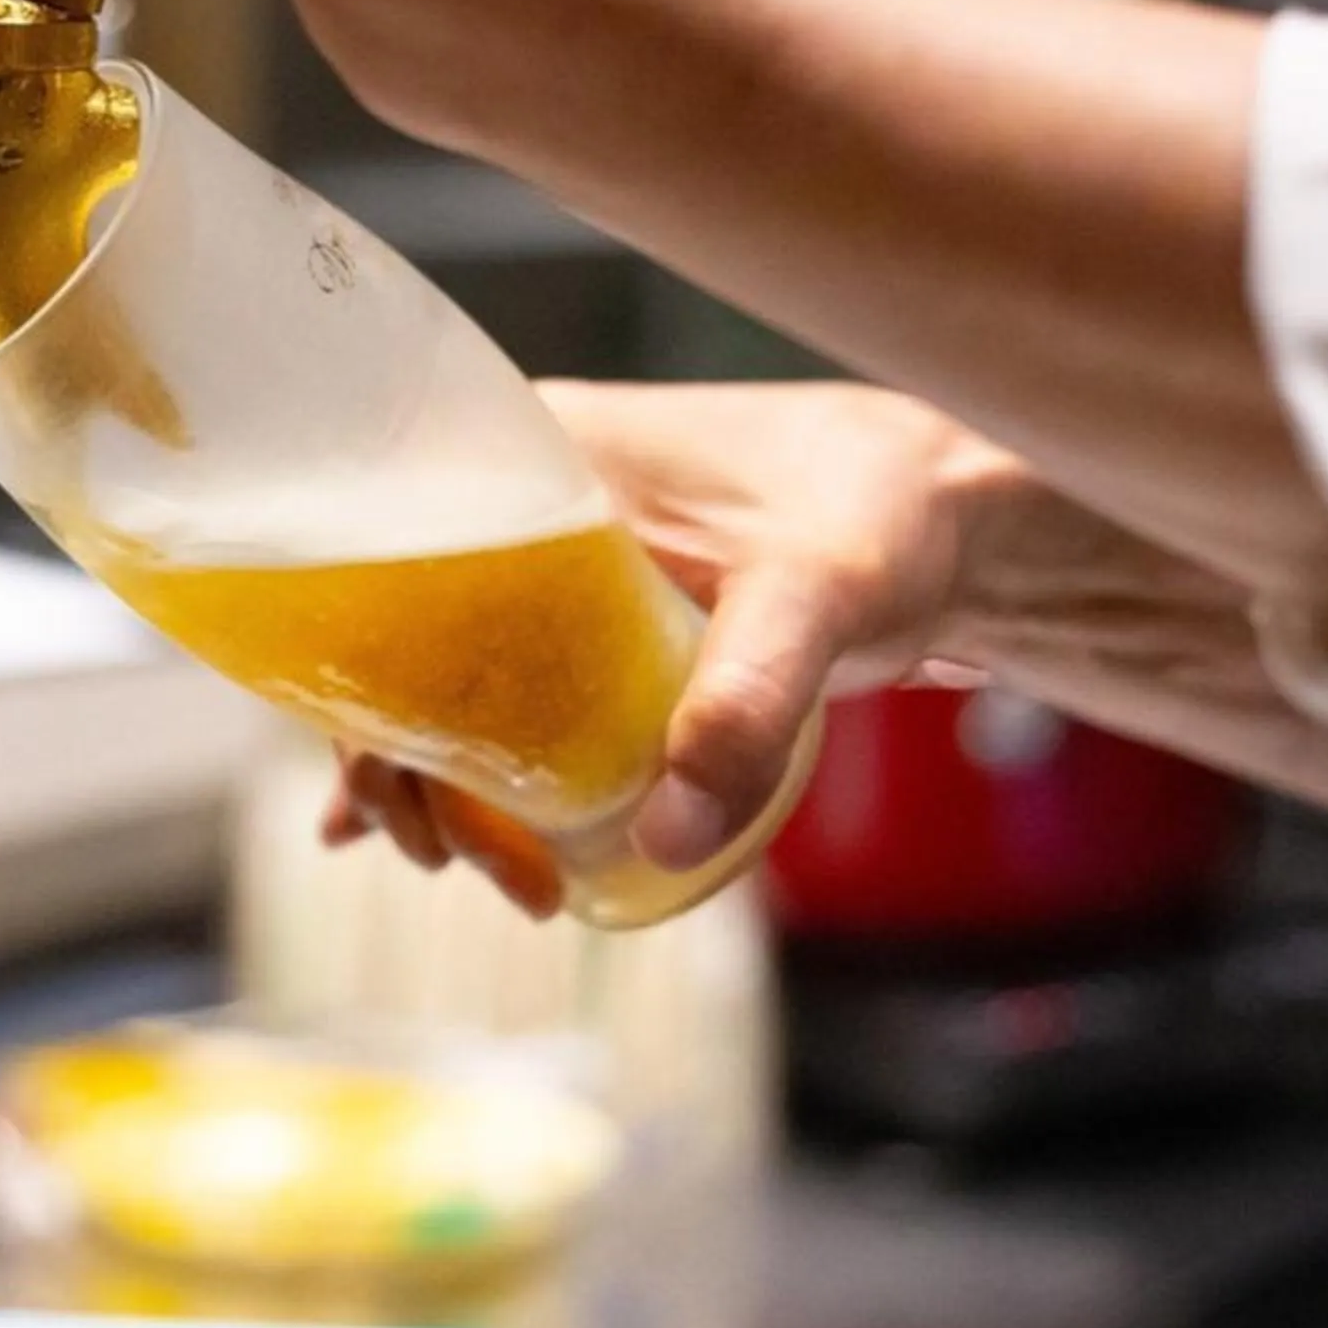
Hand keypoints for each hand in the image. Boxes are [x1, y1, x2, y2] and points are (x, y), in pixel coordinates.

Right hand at [325, 381, 1020, 915]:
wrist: (967, 520)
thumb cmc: (890, 515)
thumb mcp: (817, 597)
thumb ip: (746, 707)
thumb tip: (667, 838)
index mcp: (533, 452)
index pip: (385, 561)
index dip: (360, 683)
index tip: (396, 788)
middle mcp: (522, 504)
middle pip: (401, 641)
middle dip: (404, 766)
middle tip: (461, 864)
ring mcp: (552, 568)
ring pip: (445, 681)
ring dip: (441, 782)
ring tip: (490, 875)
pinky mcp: (593, 624)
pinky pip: (495, 697)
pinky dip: (460, 768)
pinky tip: (425, 840)